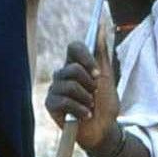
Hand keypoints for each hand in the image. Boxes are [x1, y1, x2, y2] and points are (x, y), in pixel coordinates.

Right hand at [44, 34, 119, 150]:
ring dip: (86, 99)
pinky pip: (63, 100)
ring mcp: (55, 89)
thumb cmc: (105, 104)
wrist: (105, 130)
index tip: (97, 72)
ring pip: (69, 84)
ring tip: (89, 107)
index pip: (74, 47)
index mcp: (76, 64)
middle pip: (72, 67)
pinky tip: (84, 115)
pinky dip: (79, 109)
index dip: (85, 56)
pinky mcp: (50, 104)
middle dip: (89, 84)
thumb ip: (102, 53)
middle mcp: (63, 74)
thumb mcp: (107, 77)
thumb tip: (102, 26)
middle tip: (94, 95)